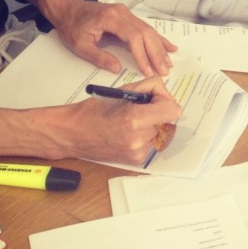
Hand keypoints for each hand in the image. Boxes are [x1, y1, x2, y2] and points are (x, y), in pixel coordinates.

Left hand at [10, 0, 175, 75]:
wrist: (67, 9)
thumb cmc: (71, 26)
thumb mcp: (80, 46)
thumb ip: (99, 57)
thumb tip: (118, 69)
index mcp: (111, 18)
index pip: (133, 37)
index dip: (143, 55)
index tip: (148, 70)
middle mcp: (122, 13)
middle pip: (145, 33)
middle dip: (156, 53)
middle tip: (165, 70)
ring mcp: (126, 13)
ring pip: (148, 30)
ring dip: (159, 47)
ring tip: (169, 62)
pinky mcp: (127, 16)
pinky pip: (145, 27)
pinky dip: (157, 38)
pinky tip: (169, 46)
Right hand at [66, 76, 181, 164]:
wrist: (74, 133)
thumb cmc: (94, 110)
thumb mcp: (123, 90)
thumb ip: (150, 87)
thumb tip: (167, 94)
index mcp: (136, 118)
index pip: (173, 110)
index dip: (165, 101)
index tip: (155, 100)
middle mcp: (139, 138)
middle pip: (167, 121)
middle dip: (157, 113)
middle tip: (138, 110)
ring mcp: (138, 152)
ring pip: (159, 132)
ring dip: (150, 126)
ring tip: (129, 123)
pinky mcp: (136, 160)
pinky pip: (150, 144)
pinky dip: (143, 137)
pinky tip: (126, 133)